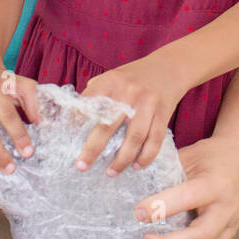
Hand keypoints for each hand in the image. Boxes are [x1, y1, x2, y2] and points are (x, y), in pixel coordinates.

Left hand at [78, 54, 186, 175]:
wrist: (171, 66)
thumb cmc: (135, 76)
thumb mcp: (114, 75)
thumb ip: (96, 92)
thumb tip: (75, 116)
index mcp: (111, 81)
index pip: (89, 103)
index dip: (77, 121)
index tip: (67, 140)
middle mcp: (129, 92)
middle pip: (108, 125)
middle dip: (93, 149)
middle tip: (82, 166)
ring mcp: (147, 104)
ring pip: (134, 138)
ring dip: (121, 159)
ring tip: (111, 172)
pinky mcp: (163, 113)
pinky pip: (155, 140)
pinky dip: (146, 156)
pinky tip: (136, 166)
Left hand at [132, 135, 238, 238]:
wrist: (237, 160)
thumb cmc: (210, 158)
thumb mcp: (187, 156)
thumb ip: (165, 172)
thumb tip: (134, 183)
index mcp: (214, 183)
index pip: (188, 198)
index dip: (162, 207)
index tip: (139, 213)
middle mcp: (225, 207)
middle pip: (201, 236)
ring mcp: (229, 224)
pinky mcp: (228, 235)